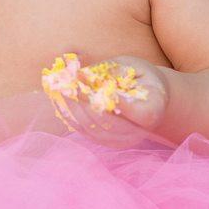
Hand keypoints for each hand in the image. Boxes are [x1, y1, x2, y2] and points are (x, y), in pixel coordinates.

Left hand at [42, 54, 168, 146]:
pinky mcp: (110, 143)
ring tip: (56, 89)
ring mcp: (124, 140)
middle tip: (61, 83)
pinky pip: (86, 133)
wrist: (153, 98)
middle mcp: (139, 131)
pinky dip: (70, 116)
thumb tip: (79, 75)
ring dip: (71, 108)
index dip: (103, 95)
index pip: (128, 107)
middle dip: (80, 101)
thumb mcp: (131, 65)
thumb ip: (108, 71)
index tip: (79, 78)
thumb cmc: (142, 77)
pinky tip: (59, 100)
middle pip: (106, 120)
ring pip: (92, 129)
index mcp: (152, 109)